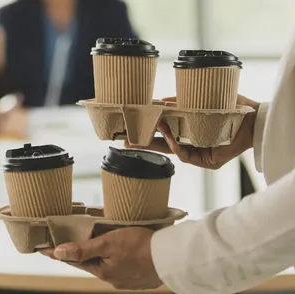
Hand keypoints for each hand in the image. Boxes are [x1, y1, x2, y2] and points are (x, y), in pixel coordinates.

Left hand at [41, 227, 161, 289]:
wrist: (173, 256)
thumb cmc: (141, 245)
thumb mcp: (108, 242)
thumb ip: (83, 248)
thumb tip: (58, 252)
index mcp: (103, 272)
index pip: (73, 261)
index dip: (58, 253)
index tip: (43, 248)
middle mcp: (112, 279)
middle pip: (90, 264)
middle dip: (78, 254)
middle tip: (65, 244)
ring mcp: (126, 280)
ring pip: (106, 266)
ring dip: (98, 257)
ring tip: (93, 246)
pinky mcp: (139, 278)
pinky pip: (121, 268)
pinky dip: (115, 260)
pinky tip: (118, 254)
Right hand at [126, 95, 260, 169]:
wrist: (254, 118)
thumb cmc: (232, 108)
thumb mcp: (202, 102)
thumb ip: (182, 103)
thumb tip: (162, 99)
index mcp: (190, 131)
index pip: (165, 133)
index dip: (149, 132)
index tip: (131, 130)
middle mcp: (194, 144)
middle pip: (164, 146)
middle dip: (144, 144)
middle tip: (125, 143)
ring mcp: (201, 154)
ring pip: (173, 151)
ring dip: (162, 140)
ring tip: (155, 128)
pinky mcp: (209, 162)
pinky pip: (187, 157)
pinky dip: (178, 146)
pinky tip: (173, 139)